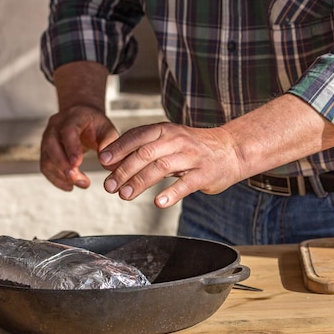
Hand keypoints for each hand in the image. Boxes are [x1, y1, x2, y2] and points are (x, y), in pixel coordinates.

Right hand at [40, 105, 118, 190]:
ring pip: (46, 157)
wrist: (83, 118)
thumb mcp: (107, 131)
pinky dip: (56, 179)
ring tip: (82, 183)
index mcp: (74, 116)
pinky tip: (70, 186)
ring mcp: (48, 137)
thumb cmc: (96, 126)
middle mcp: (56, 125)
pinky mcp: (46, 150)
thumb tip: (109, 165)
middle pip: (51, 144)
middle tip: (75, 178)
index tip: (77, 163)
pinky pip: (45, 166)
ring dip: (61, 175)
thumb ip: (109, 145)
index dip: (71, 147)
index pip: (68, 130)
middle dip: (62, 164)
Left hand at [98, 122, 243, 207]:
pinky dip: (171, 193)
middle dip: (124, 170)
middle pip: (145, 153)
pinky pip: (186, 184)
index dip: (118, 149)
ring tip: (125, 194)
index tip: (103, 162)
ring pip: (161, 167)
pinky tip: (158, 202)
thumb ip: (144, 149)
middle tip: (109, 185)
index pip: (137, 136)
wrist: (231, 149)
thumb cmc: (195, 147)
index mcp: (166, 130)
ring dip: (140, 182)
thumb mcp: (169, 140)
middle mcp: (177, 141)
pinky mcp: (204, 174)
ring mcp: (192, 157)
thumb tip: (112, 163)